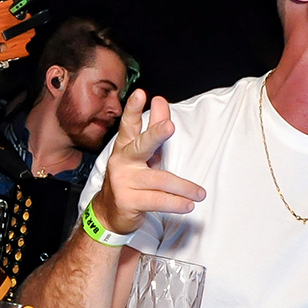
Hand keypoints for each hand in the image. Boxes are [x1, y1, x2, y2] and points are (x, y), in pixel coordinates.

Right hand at [91, 90, 204, 233]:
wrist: (108, 212)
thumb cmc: (131, 179)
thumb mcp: (143, 154)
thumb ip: (153, 128)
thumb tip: (160, 101)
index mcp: (125, 147)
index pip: (130, 125)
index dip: (133, 109)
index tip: (141, 95)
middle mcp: (122, 161)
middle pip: (142, 145)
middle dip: (156, 134)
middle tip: (169, 126)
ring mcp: (123, 181)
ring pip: (160, 180)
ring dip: (183, 188)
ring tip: (199, 193)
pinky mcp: (128, 201)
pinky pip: (158, 200)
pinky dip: (176, 203)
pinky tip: (187, 205)